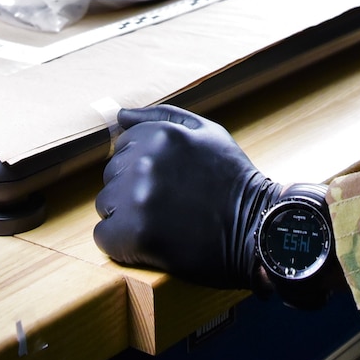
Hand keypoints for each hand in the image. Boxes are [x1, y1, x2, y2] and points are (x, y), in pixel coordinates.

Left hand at [92, 105, 276, 288]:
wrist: (256, 230)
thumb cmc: (231, 180)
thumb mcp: (207, 132)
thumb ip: (161, 117)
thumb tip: (119, 115)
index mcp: (161, 135)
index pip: (121, 147)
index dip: (141, 167)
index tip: (165, 181)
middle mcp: (146, 163)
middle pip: (111, 176)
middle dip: (132, 190)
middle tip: (167, 204)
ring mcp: (139, 199)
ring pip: (106, 205)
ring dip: (126, 216)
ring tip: (161, 222)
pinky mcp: (136, 235)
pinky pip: (104, 236)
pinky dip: (121, 244)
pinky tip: (148, 243)